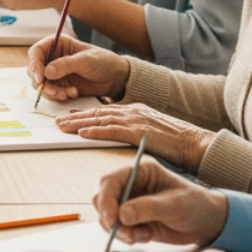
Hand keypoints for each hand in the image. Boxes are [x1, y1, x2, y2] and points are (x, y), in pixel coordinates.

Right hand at [29, 34, 129, 100]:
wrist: (115, 78)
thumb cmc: (103, 62)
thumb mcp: (85, 60)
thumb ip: (66, 65)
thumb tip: (47, 72)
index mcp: (57, 44)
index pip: (36, 52)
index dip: (34, 65)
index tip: (40, 78)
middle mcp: (52, 58)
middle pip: (34, 70)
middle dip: (42, 83)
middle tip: (54, 91)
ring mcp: (55, 73)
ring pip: (41, 84)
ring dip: (51, 91)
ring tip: (66, 94)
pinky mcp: (60, 86)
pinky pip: (51, 93)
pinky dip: (59, 96)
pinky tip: (73, 93)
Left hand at [56, 103, 213, 172]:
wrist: (193, 142)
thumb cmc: (176, 141)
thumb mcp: (151, 131)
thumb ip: (134, 130)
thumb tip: (121, 136)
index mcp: (135, 110)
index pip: (104, 110)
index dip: (85, 113)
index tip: (70, 116)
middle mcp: (131, 111)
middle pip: (97, 113)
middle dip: (75, 117)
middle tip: (58, 122)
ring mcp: (134, 119)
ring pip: (99, 120)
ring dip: (78, 123)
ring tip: (62, 127)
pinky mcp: (137, 131)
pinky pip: (111, 130)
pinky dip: (94, 131)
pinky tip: (82, 133)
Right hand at [93, 156, 228, 246]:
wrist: (208, 223)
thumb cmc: (196, 205)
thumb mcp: (174, 205)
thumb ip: (147, 208)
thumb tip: (122, 214)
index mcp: (140, 171)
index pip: (110, 181)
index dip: (106, 200)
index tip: (112, 219)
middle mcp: (132, 185)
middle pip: (103, 198)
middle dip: (110, 218)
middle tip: (125, 234)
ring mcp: (131, 202)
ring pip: (108, 215)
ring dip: (118, 230)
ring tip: (139, 237)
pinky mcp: (133, 219)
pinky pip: (118, 228)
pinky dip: (127, 236)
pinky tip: (145, 237)